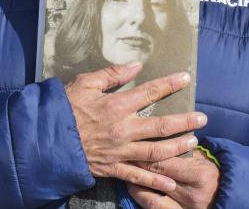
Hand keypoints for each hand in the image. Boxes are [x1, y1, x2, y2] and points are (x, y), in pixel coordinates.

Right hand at [64, 62, 206, 192]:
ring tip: (193, 142)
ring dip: (177, 147)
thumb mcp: (85, 83)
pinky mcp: (113, 168)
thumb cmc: (64, 108)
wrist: (45, 140)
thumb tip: (136, 65)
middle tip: (202, 119)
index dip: (170, 84)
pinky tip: (170, 183)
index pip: (150, 92)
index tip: (186, 78)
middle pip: (162, 125)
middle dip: (185, 121)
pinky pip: (137, 177)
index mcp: (117, 105)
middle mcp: (123, 129)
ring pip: (156, 151)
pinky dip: (155, 181)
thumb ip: (112, 74)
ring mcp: (120, 151)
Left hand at [127, 150, 219, 208]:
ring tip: (126, 174)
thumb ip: (182, 150)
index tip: (133, 143)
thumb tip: (156, 137)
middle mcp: (192, 195)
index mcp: (200, 175)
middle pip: (156, 178)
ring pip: (152, 200)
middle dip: (137, 166)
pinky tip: (134, 188)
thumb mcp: (202, 157)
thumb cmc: (213, 170)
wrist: (225, 195)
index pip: (166, 162)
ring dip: (136, 186)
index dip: (146, 152)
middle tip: (123, 155)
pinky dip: (143, 199)